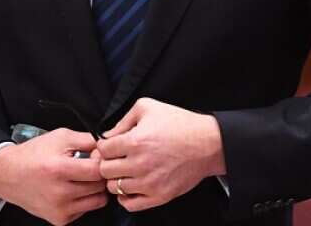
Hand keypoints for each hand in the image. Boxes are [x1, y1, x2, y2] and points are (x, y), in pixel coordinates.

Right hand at [0, 128, 107, 224]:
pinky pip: (86, 210)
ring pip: (97, 200)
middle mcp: (59, 193)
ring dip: (95, 188)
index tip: (97, 157)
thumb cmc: (33, 155)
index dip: (102, 161)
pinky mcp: (59, 219)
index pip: (98, 170)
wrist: (8, 175)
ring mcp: (60, 209)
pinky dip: (84, 199)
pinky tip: (73, 189)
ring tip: (82, 178)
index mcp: (58, 169)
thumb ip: (87, 140)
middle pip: (99, 186)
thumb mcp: (60, 137)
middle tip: (89, 166)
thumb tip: (107, 147)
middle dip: (99, 174)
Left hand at [96, 97, 225, 211]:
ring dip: (117, 179)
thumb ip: (123, 119)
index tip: (112, 145)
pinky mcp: (159, 196)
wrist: (208, 144)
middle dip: (108, 162)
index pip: (102, 150)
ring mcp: (149, 182)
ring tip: (126, 171)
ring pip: (114, 188)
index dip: (105, 146)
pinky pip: (129, 204)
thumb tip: (107, 135)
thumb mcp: (148, 107)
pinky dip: (125, 197)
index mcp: (135, 141)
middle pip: (105, 170)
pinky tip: (132, 185)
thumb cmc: (180, 124)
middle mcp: (140, 164)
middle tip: (117, 158)